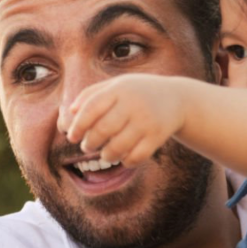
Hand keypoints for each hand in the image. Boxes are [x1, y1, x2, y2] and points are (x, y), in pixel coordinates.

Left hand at [62, 74, 193, 166]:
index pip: (91, 108)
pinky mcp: (158, 136)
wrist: (176, 98)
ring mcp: (147, 121)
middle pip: (103, 129)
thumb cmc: (137, 92)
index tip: (72, 136)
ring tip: (104, 155)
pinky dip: (126, 161)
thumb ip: (91, 95)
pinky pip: (136, 156)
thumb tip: (70, 112)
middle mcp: (133, 104)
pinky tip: (123, 158)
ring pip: (118, 147)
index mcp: (119, 89)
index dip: (78, 125)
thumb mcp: (115, 85)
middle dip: (90, 142)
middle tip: (87, 146)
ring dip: (106, 155)